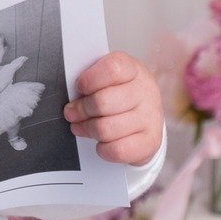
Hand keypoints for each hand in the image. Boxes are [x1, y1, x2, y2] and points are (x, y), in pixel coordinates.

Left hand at [64, 51, 162, 167]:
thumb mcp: (107, 79)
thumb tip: (69, 95)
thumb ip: (90, 81)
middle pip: (103, 102)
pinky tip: (100, 142)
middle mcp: (145, 91)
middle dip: (80, 110)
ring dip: (87, 129)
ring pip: (106, 129)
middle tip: (71, 112)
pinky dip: (102, 149)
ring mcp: (150, 117)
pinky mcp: (150, 141)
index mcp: (132, 69)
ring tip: (80, 126)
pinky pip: (117, 150)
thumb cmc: (118, 93)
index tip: (79, 88)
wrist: (146, 115)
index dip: (89, 80)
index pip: (112, 69)